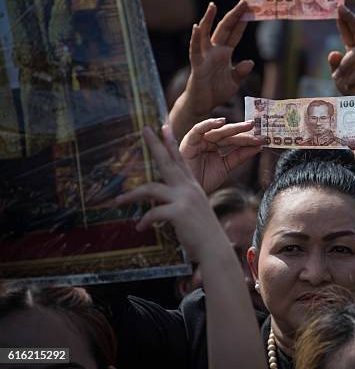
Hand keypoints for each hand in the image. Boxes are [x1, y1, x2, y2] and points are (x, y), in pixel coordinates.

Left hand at [115, 125, 216, 258]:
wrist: (214, 249)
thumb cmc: (202, 233)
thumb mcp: (192, 212)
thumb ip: (179, 203)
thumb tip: (160, 205)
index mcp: (192, 186)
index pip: (180, 160)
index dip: (171, 143)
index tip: (163, 128)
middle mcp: (188, 188)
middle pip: (168, 162)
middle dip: (155, 144)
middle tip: (144, 130)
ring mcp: (184, 199)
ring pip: (151, 188)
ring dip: (131, 195)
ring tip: (118, 201)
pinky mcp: (179, 212)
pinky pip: (153, 213)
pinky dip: (144, 221)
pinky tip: (140, 228)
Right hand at [179, 118, 263, 192]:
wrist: (188, 194)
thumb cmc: (204, 180)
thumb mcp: (226, 166)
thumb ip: (240, 156)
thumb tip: (259, 146)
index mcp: (215, 145)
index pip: (234, 140)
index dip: (248, 139)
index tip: (264, 138)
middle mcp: (207, 140)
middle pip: (228, 134)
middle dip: (243, 131)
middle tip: (257, 126)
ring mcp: (198, 140)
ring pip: (217, 131)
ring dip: (233, 128)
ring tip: (247, 125)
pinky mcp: (188, 141)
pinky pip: (198, 130)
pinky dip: (208, 124)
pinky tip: (221, 122)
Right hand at [182, 0, 253, 117]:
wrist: (202, 106)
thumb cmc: (215, 92)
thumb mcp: (234, 82)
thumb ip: (241, 71)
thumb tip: (250, 62)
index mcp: (225, 53)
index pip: (235, 33)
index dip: (242, 22)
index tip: (252, 8)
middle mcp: (215, 51)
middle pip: (224, 28)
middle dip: (234, 15)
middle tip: (245, 0)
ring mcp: (205, 57)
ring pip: (206, 34)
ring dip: (209, 20)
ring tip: (213, 5)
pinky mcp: (197, 65)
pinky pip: (195, 50)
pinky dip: (195, 39)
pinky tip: (197, 27)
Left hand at [329, 6, 354, 132]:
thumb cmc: (353, 94)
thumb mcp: (340, 79)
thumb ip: (336, 66)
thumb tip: (333, 52)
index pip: (353, 35)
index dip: (346, 21)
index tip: (339, 7)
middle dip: (352, 20)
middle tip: (341, 10)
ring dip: (345, 63)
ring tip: (336, 77)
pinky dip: (348, 81)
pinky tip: (345, 88)